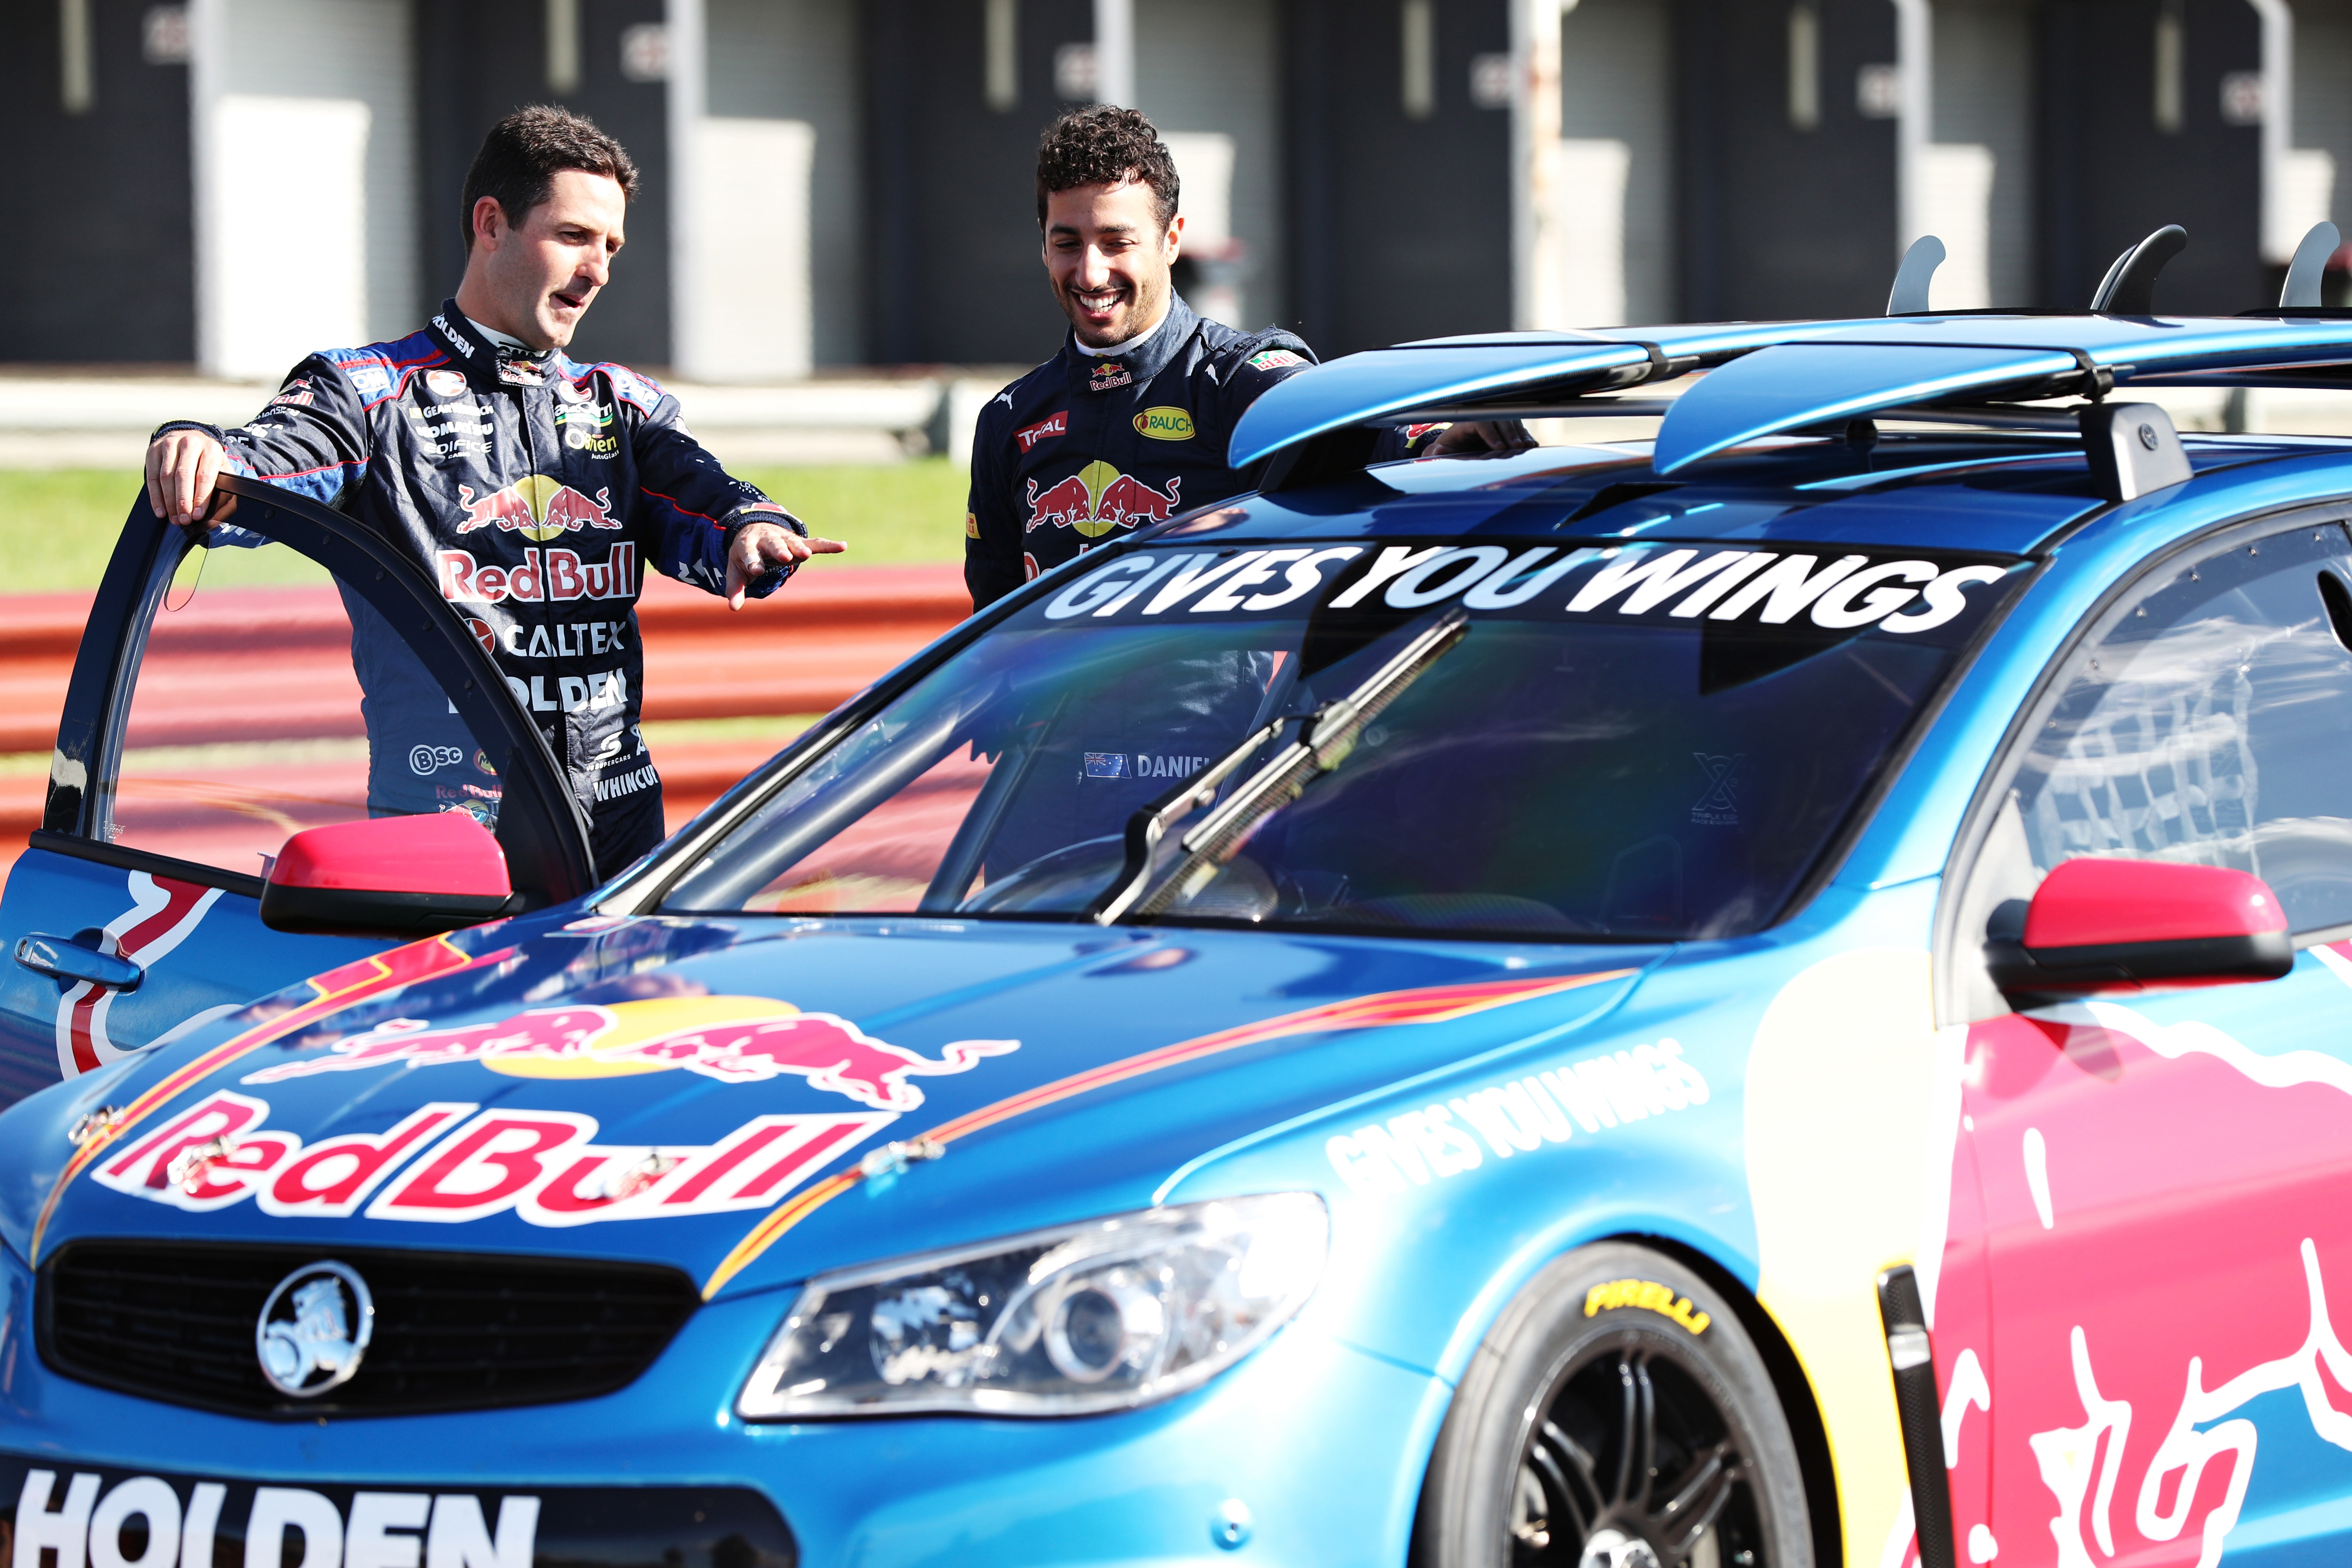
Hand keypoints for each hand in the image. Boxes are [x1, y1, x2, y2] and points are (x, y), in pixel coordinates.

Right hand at [145, 429, 235, 527]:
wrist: (191, 438)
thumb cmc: (209, 461)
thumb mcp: (223, 470)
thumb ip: (225, 491)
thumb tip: (219, 517)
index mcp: (211, 449)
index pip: (205, 475)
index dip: (201, 497)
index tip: (198, 515)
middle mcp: (189, 443)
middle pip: (183, 475)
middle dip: (183, 501)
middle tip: (184, 520)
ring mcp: (169, 444)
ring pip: (166, 476)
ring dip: (169, 501)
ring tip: (174, 518)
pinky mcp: (153, 450)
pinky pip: (152, 476)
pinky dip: (155, 496)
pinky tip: (160, 510)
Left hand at [726, 520, 845, 607]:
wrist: (754, 530)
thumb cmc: (745, 555)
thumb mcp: (737, 570)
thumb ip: (735, 588)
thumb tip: (733, 608)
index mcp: (748, 546)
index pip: (750, 555)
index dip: (753, 562)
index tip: (756, 569)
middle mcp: (767, 540)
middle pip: (773, 545)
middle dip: (779, 550)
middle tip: (784, 557)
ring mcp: (784, 539)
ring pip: (793, 543)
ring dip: (800, 548)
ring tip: (807, 554)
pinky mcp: (798, 541)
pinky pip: (814, 543)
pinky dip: (828, 545)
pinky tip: (842, 546)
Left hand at [1426, 419, 1537, 457]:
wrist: (1460, 441)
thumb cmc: (1451, 445)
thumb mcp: (1443, 448)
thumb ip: (1439, 451)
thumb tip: (1437, 451)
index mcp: (1467, 421)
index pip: (1480, 422)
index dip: (1490, 433)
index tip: (1497, 447)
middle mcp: (1484, 416)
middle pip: (1499, 419)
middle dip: (1508, 433)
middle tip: (1516, 447)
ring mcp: (1496, 419)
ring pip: (1511, 421)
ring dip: (1520, 434)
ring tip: (1526, 446)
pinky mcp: (1506, 425)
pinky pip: (1518, 428)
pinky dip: (1525, 436)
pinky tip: (1532, 444)